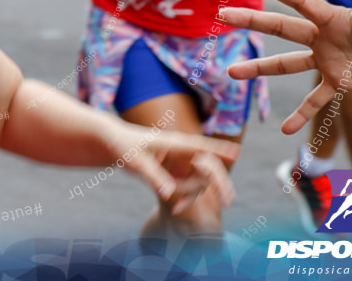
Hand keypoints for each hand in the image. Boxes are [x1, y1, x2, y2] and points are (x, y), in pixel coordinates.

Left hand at [114, 122, 238, 212]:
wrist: (116, 144)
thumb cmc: (125, 146)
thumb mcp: (137, 162)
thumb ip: (154, 177)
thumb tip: (169, 194)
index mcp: (175, 142)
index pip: (201, 146)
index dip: (219, 149)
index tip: (236, 152)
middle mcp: (182, 151)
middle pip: (209, 166)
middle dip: (219, 183)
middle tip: (228, 200)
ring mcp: (181, 161)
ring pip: (199, 181)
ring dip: (190, 195)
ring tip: (174, 207)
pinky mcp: (178, 170)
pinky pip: (189, 186)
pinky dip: (185, 198)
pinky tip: (175, 210)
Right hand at [221, 0, 351, 133]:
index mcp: (331, 17)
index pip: (300, 2)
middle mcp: (322, 37)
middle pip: (281, 28)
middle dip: (252, 21)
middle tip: (223, 14)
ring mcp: (327, 61)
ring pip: (287, 64)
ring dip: (260, 68)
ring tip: (232, 72)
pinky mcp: (338, 82)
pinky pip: (315, 100)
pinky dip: (301, 114)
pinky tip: (285, 130)